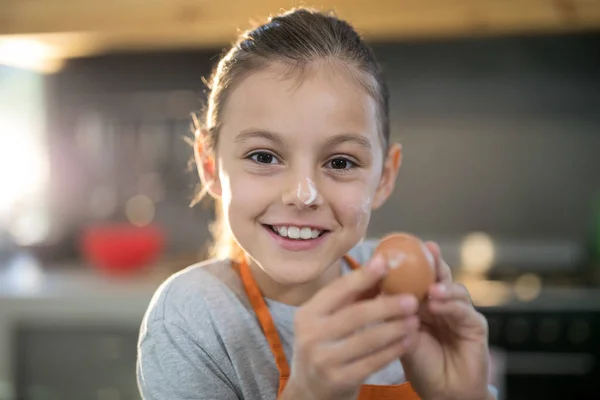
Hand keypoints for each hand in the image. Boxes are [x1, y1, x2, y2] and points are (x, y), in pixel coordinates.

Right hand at [283, 256, 419, 399]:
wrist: (310, 390)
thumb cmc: (324, 345)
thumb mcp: (325, 320)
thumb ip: (349, 298)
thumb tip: (381, 265)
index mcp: (307, 314)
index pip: (337, 290)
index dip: (362, 276)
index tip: (386, 263)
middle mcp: (310, 335)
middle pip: (355, 315)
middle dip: (386, 305)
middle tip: (412, 299)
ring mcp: (323, 360)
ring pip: (367, 340)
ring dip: (395, 328)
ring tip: (415, 319)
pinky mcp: (339, 380)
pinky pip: (373, 362)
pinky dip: (393, 350)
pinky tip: (409, 340)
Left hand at [400, 242, 490, 399]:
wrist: (443, 393)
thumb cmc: (420, 366)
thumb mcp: (399, 334)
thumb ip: (392, 312)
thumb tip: (373, 287)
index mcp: (421, 304)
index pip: (417, 277)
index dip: (411, 262)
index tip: (401, 247)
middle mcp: (441, 304)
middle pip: (439, 276)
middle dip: (433, 261)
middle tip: (426, 250)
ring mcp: (459, 313)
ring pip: (453, 289)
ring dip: (442, 285)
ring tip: (430, 287)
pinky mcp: (474, 325)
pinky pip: (463, 310)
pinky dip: (450, 304)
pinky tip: (437, 302)